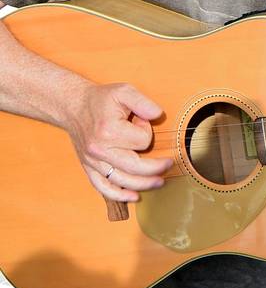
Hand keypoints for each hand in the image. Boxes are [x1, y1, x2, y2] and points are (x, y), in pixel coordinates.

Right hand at [64, 82, 172, 201]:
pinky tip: (133, 196)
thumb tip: (158, 115)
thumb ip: (143, 102)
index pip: (141, 140)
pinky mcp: (88, 167)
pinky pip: (103, 187)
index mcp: (109, 130)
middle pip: (134, 167)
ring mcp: (92, 161)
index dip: (147, 131)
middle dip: (156, 168)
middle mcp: (99, 149)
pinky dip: (119, 195)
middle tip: (169, 164)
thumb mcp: (124, 91)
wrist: (73, 106)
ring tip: (159, 182)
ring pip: (121, 181)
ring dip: (143, 184)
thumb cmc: (101, 99)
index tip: (141, 122)